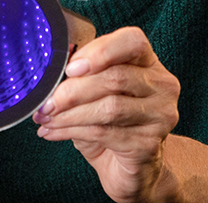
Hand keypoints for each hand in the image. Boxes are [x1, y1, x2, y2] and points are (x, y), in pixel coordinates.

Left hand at [33, 27, 180, 202]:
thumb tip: (49, 72)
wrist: (128, 167)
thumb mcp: (95, 93)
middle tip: (46, 101)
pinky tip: (53, 132)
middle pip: (116, 77)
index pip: (133, 41)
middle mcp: (161, 86)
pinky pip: (104, 133)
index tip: (71, 68)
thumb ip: (81, 76)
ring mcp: (160, 115)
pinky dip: (71, 131)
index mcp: (148, 63)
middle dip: (73, 90)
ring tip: (46, 117)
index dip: (101, 50)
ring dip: (69, 113)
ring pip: (109, 107)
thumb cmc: (109, 123)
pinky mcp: (150, 143)